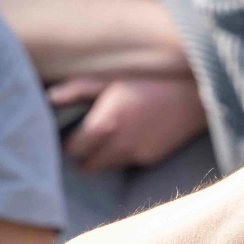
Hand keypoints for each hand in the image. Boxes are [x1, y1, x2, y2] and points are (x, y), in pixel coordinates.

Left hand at [51, 76, 206, 170]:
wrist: (194, 92)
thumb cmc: (148, 77)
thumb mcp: (109, 77)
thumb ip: (76, 89)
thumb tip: (49, 98)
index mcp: (105, 125)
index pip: (72, 151)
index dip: (66, 143)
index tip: (66, 133)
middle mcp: (119, 146)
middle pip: (87, 166)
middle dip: (82, 154)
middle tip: (82, 137)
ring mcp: (137, 155)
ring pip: (107, 166)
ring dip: (101, 155)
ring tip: (106, 133)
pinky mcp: (152, 158)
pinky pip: (126, 162)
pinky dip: (121, 153)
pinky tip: (128, 133)